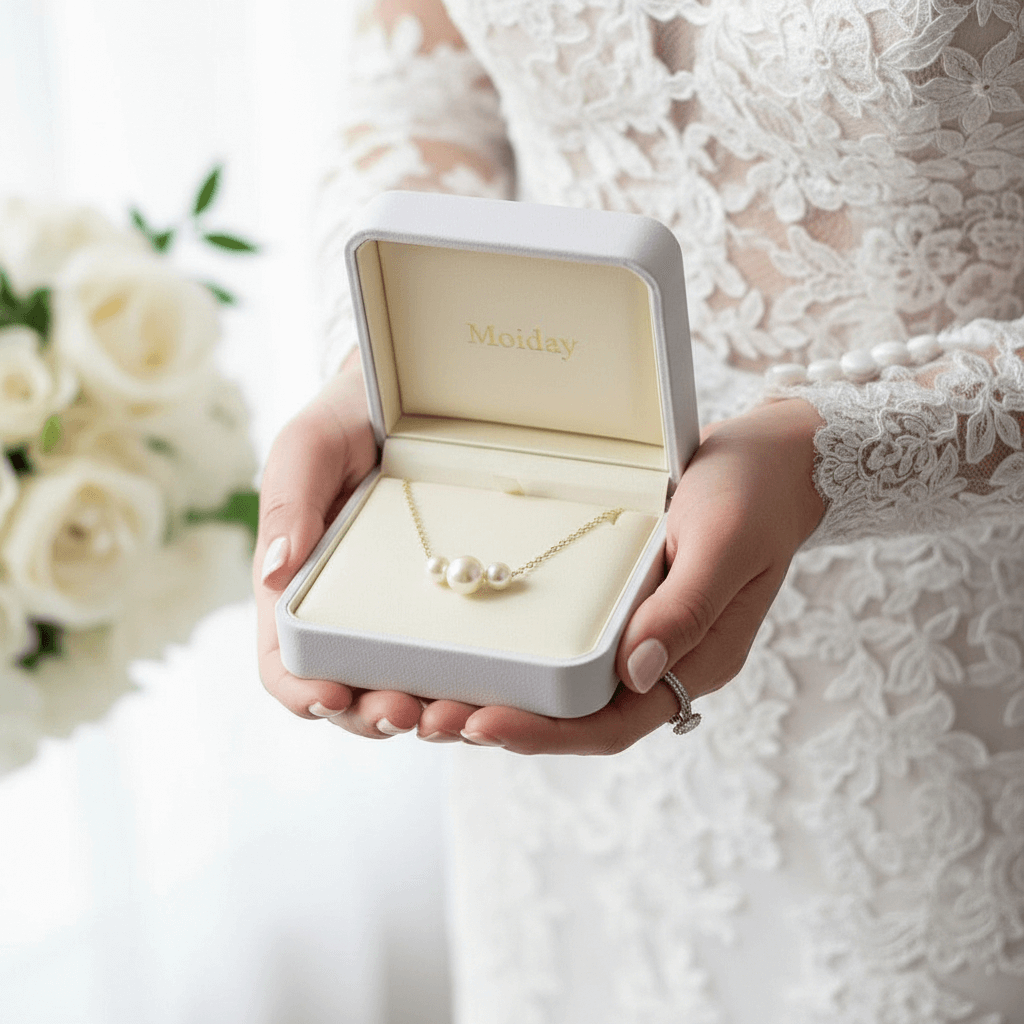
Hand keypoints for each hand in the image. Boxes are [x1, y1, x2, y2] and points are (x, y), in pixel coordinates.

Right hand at [254, 353, 428, 736]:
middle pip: (345, 697)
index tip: (333, 697)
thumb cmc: (345, 419)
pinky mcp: (441, 613)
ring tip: (454, 716)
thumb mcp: (308, 446)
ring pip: (399, 692)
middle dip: (372, 716)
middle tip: (411, 713)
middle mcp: (343, 617)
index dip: (301, 693)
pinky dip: (461, 690)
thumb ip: (287, 501)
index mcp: (296, 590)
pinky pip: (448, 666)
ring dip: (421, 717)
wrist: (408, 402)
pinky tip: (487, 691)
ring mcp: (393, 620)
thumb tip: (274, 574)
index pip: (284, 662)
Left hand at [404, 398, 825, 752]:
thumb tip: (634, 675)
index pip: (612, 724)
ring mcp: (647, 639)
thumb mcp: (723, 541)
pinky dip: (525, 661)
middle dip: (507, 725)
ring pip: (570, 694)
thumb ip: (683, 610)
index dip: (545, 733)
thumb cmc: (754, 493)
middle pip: (580, 721)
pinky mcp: (630, 610)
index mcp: (697, 662)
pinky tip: (479, 653)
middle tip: (431, 719)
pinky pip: (572, 652)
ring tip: (434, 700)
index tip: (480, 723)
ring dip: (506, 699)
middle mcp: (667, 663)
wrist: (773, 459)